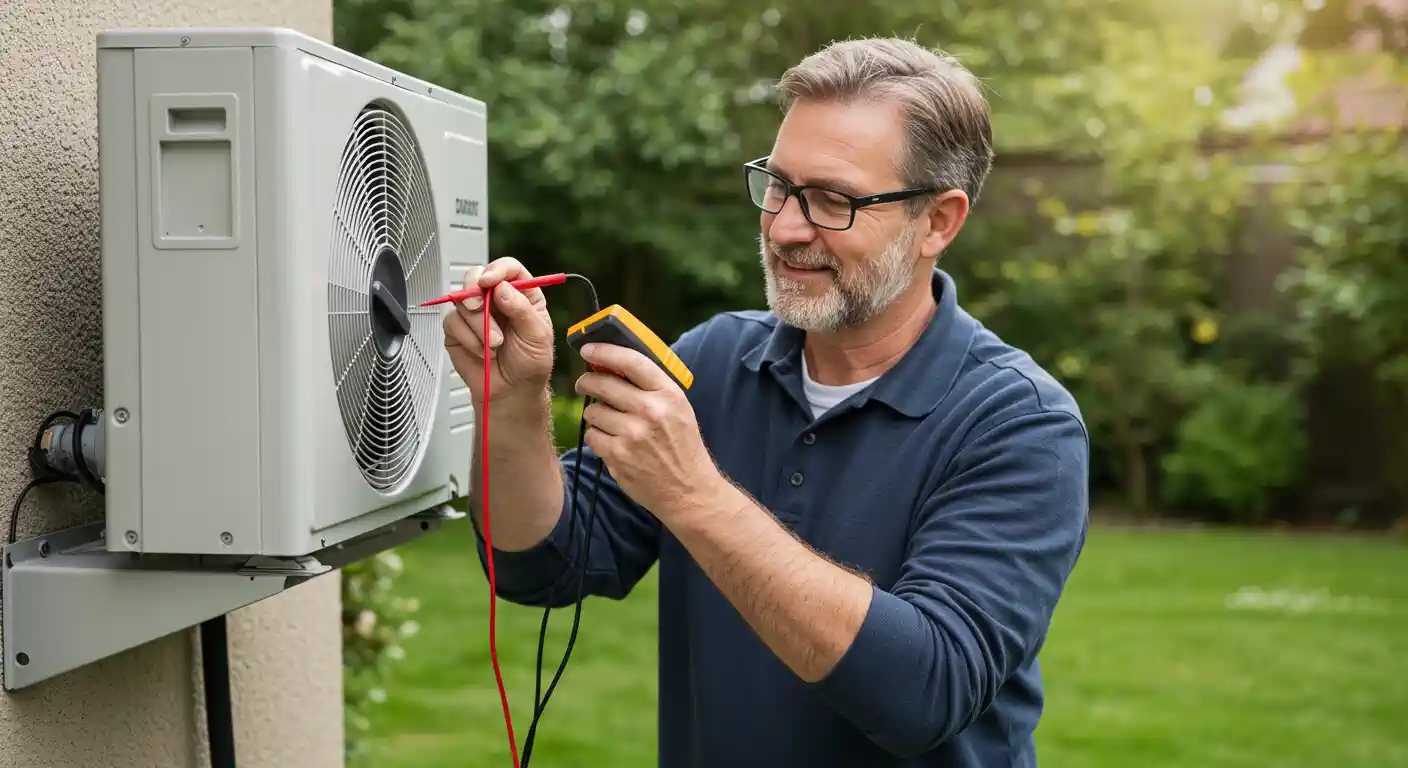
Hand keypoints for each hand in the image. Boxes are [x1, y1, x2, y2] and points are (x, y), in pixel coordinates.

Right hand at [443, 257, 554, 405]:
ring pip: (462, 300)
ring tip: (494, 345)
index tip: (488, 282)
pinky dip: (468, 338)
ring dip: (478, 324)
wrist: (512, 392)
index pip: (508, 269)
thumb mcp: (537, 336)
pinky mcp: (458, 329)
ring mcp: (475, 312)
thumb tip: (501, 288)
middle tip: (480, 308)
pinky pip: (452, 322)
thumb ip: (521, 310)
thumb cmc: (530, 364)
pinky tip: (482, 351)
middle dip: (475, 292)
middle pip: (476, 276)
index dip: (496, 270)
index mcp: (521, 294)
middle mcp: (496, 299)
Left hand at [574, 343, 719, 517]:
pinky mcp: (618, 455)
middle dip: (588, 382)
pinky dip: (597, 437)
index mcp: (669, 394)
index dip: (605, 351)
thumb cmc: (681, 446)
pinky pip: (592, 435)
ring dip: (596, 414)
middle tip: (585, 384)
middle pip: (603, 383)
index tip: (588, 349)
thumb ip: (650, 387)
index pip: (631, 361)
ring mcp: (633, 434)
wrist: (689, 491)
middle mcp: (651, 411)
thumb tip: (613, 364)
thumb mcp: (677, 409)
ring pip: (593, 411)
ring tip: (609, 421)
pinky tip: (612, 441)